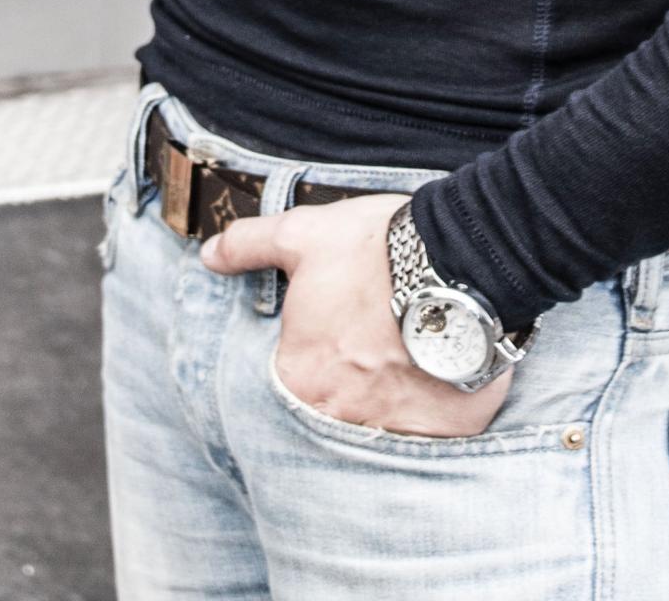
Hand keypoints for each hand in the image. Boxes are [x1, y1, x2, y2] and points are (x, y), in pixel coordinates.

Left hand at [201, 194, 512, 437]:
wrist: (458, 259)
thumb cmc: (375, 249)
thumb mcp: (302, 235)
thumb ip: (249, 247)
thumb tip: (210, 256)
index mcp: (300, 376)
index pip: (295, 379)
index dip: (318, 353)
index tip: (339, 332)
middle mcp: (340, 416)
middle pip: (337, 407)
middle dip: (351, 382)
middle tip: (374, 348)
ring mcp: (394, 431)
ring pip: (382, 426)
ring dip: (389, 402)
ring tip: (407, 361)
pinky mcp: (444, 433)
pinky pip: (430, 434)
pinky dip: (432, 412)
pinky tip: (438, 378)